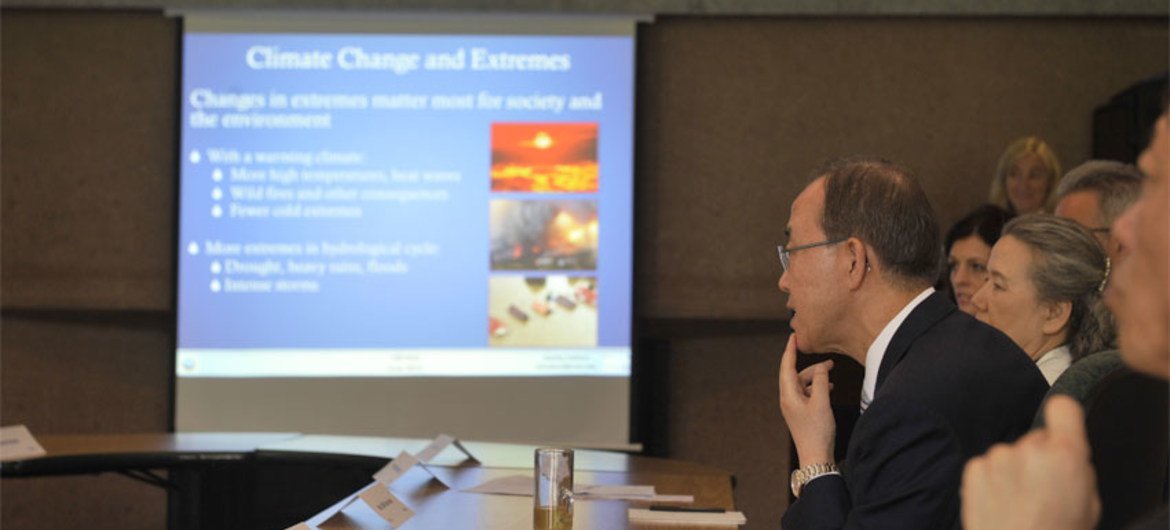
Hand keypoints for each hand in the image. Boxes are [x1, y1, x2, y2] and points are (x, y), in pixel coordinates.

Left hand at [778, 334, 835, 466]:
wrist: (815, 457)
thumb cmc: (817, 432)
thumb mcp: (822, 403)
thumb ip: (821, 382)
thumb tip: (821, 368)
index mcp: (788, 395)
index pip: (786, 366)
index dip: (790, 350)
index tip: (793, 337)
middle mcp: (788, 399)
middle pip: (796, 374)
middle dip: (812, 366)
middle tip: (830, 362)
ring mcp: (794, 406)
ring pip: (804, 384)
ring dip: (817, 378)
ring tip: (832, 375)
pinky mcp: (802, 412)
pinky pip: (808, 393)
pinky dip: (818, 387)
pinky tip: (830, 387)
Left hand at [961, 396, 1099, 529]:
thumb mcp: (1088, 504)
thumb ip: (1077, 470)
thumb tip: (1068, 456)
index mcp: (1066, 454)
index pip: (1063, 407)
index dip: (1063, 418)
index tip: (1062, 427)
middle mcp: (1029, 449)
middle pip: (1036, 439)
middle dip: (1039, 458)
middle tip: (1042, 491)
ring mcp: (998, 457)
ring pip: (1010, 454)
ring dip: (1013, 472)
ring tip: (1020, 504)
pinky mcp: (974, 469)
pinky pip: (987, 466)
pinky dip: (992, 481)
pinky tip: (1001, 505)